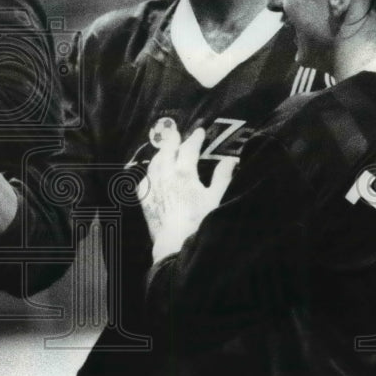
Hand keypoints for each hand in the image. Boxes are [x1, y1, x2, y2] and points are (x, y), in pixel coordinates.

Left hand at [137, 122, 235, 264]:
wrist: (176, 244)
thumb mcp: (216, 198)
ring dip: (160, 154)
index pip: (189, 148)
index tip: (200, 131)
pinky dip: (149, 173)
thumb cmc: (199, 222)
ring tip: (164, 149)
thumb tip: (231, 160)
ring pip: (154, 164)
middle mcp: (165, 176)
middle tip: (176, 132)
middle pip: (166, 151)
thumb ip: (222, 177)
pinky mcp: (145, 200)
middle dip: (172, 139)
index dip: (195, 138)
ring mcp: (153, 187)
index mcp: (184, 173)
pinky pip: (144, 181)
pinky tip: (151, 174)